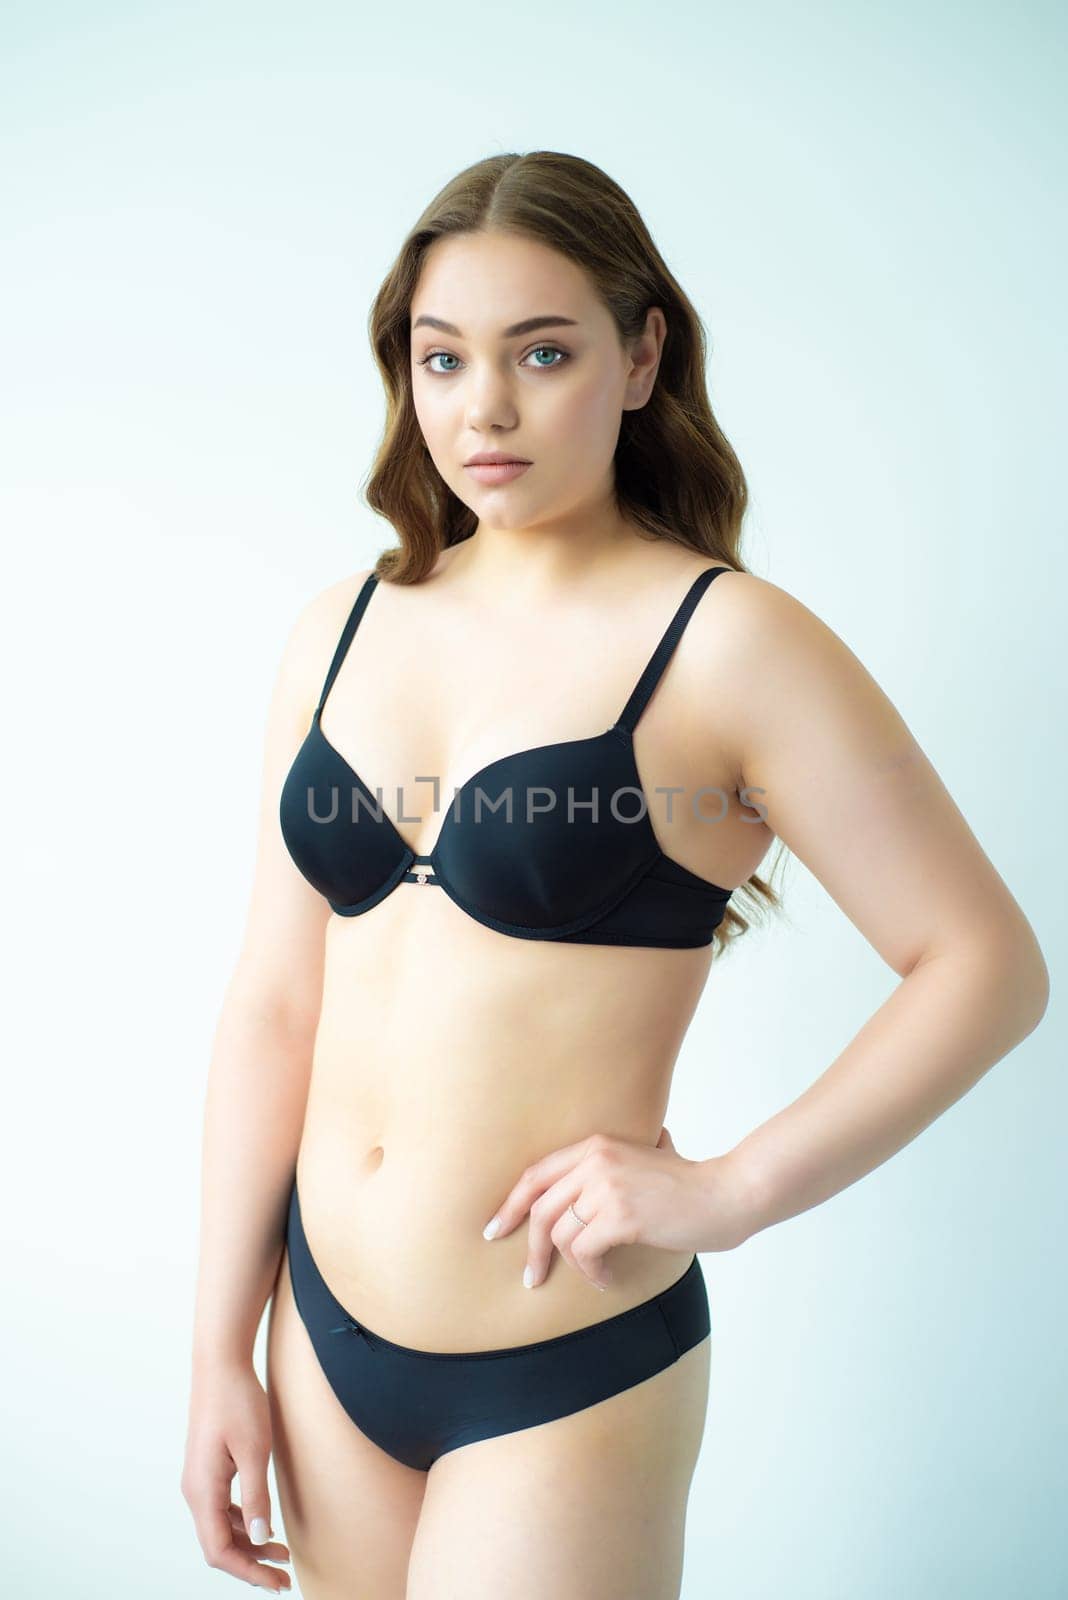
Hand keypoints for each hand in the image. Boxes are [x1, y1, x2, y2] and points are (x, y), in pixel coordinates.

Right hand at [181, 1361, 292, 1591]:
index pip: (219, 1551)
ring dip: (248, 1544)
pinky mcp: (207, 1470)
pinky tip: (262, 1524)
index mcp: (202, 1491)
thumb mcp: (255, 1450)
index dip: (248, 1572)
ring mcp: (199, 1480)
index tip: (277, 1583)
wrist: (221, 1365)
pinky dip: (242, 1523)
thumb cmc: (238, 1402)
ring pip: (220, 1528)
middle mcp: (194, 1491)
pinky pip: (221, 1509)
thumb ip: (255, 1497)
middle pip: (218, 1545)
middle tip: (285, 1575)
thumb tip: (259, 1538)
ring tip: (281, 1552)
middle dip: (251, 1564)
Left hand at [481, 1125, 720, 1292]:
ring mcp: (607, 1186)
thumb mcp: (646, 1159)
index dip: (511, 1204)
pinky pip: (584, 1251)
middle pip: (539, 1207)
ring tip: (594, 1275)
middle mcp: (596, 1160)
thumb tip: (583, 1188)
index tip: (496, 1228)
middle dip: (530, 1246)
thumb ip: (615, 1163)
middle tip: (531, 1275)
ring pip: (560, 1233)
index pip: (536, 1174)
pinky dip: (592, 1271)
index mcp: (596, 1144)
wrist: (726, 1194)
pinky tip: (607, 1278)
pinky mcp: (621, 1215)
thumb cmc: (688, 1184)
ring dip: (572, 1265)